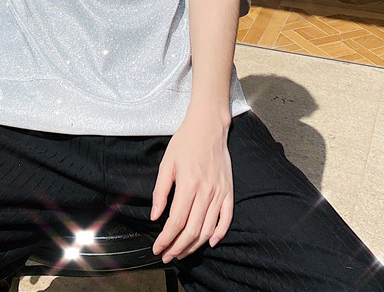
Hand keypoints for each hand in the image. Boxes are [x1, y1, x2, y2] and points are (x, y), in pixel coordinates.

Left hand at [151, 111, 232, 261]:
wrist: (208, 127)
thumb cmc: (185, 142)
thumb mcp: (166, 163)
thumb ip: (160, 191)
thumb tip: (155, 216)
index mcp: (188, 184)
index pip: (176, 221)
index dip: (166, 239)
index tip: (157, 248)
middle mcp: (206, 191)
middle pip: (192, 230)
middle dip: (178, 247)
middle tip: (167, 256)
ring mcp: (219, 192)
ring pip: (208, 228)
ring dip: (194, 245)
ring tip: (182, 252)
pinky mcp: (228, 190)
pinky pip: (226, 218)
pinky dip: (219, 233)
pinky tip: (210, 242)